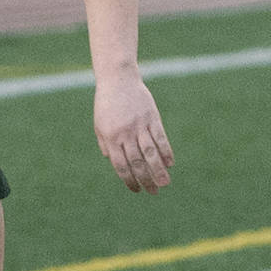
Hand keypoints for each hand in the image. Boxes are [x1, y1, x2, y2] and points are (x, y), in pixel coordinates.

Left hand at [93, 74, 173, 193]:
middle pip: (137, 162)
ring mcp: (139, 125)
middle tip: (154, 192)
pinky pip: (160, 138)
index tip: (137, 190)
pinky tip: (170, 163)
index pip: (121, 165)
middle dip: (146, 180)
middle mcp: (125, 134)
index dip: (129, 180)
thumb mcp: (99, 124)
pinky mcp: (152, 117)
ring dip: (158, 170)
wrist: (118, 79)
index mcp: (111, 138)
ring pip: (150, 153)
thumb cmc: (107, 103)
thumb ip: (105, 143)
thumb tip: (111, 161)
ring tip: (165, 183)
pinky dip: (166, 152)